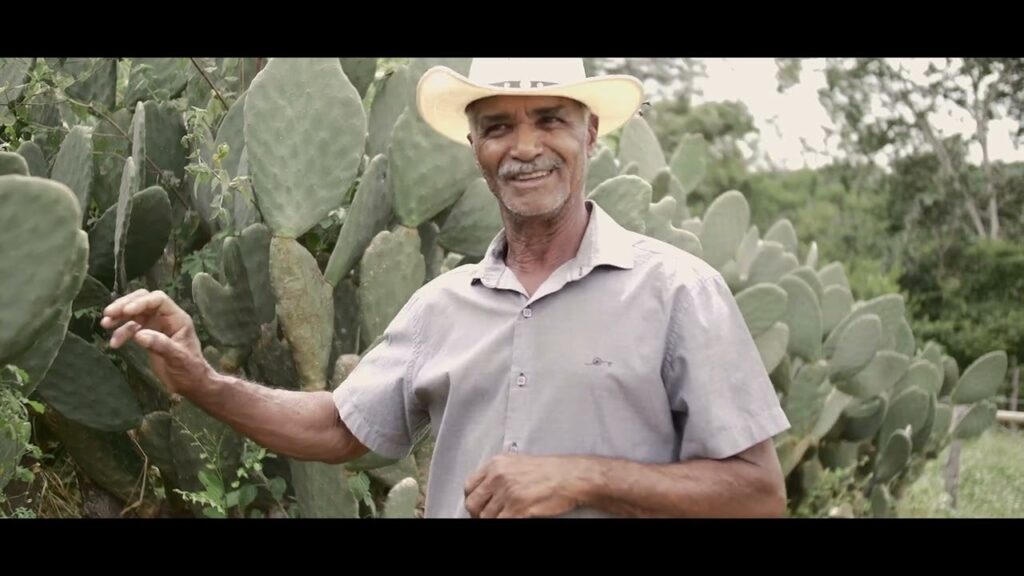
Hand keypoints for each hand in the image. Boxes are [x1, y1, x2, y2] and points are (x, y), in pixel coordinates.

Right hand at [100, 289, 210, 394]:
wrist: (189, 383)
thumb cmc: (190, 369)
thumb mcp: (178, 358)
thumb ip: (160, 345)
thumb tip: (139, 335)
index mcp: (177, 318)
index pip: (158, 300)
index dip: (141, 302)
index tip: (126, 311)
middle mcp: (166, 318)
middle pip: (143, 301)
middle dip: (125, 305)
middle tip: (108, 314)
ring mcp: (156, 326)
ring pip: (135, 313)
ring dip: (119, 317)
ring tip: (105, 324)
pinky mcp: (148, 335)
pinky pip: (131, 328)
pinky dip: (121, 332)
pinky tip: (114, 344)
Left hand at [464, 454, 591, 517]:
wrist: (570, 477)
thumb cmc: (551, 471)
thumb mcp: (518, 463)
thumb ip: (499, 474)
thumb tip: (487, 491)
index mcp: (496, 464)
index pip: (469, 486)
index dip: (473, 500)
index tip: (479, 506)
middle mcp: (498, 477)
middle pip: (473, 504)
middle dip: (478, 514)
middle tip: (488, 518)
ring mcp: (507, 493)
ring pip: (485, 518)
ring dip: (492, 520)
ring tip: (503, 518)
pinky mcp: (517, 508)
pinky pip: (500, 523)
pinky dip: (503, 523)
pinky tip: (513, 519)